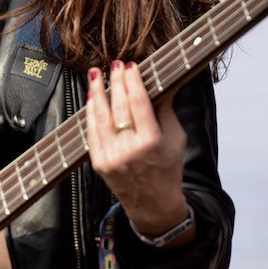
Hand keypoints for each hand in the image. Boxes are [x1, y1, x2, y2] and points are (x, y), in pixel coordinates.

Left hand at [85, 61, 191, 242]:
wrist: (153, 204)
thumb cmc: (168, 168)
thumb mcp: (176, 138)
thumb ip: (166, 110)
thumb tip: (160, 82)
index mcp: (152, 142)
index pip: (139, 103)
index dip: (132, 81)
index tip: (130, 65)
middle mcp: (130, 149)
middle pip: (119, 107)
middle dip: (116, 81)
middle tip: (115, 64)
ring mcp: (112, 157)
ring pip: (100, 117)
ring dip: (97, 92)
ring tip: (95, 73)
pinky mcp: (99, 163)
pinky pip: (92, 132)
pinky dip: (91, 112)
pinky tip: (92, 98)